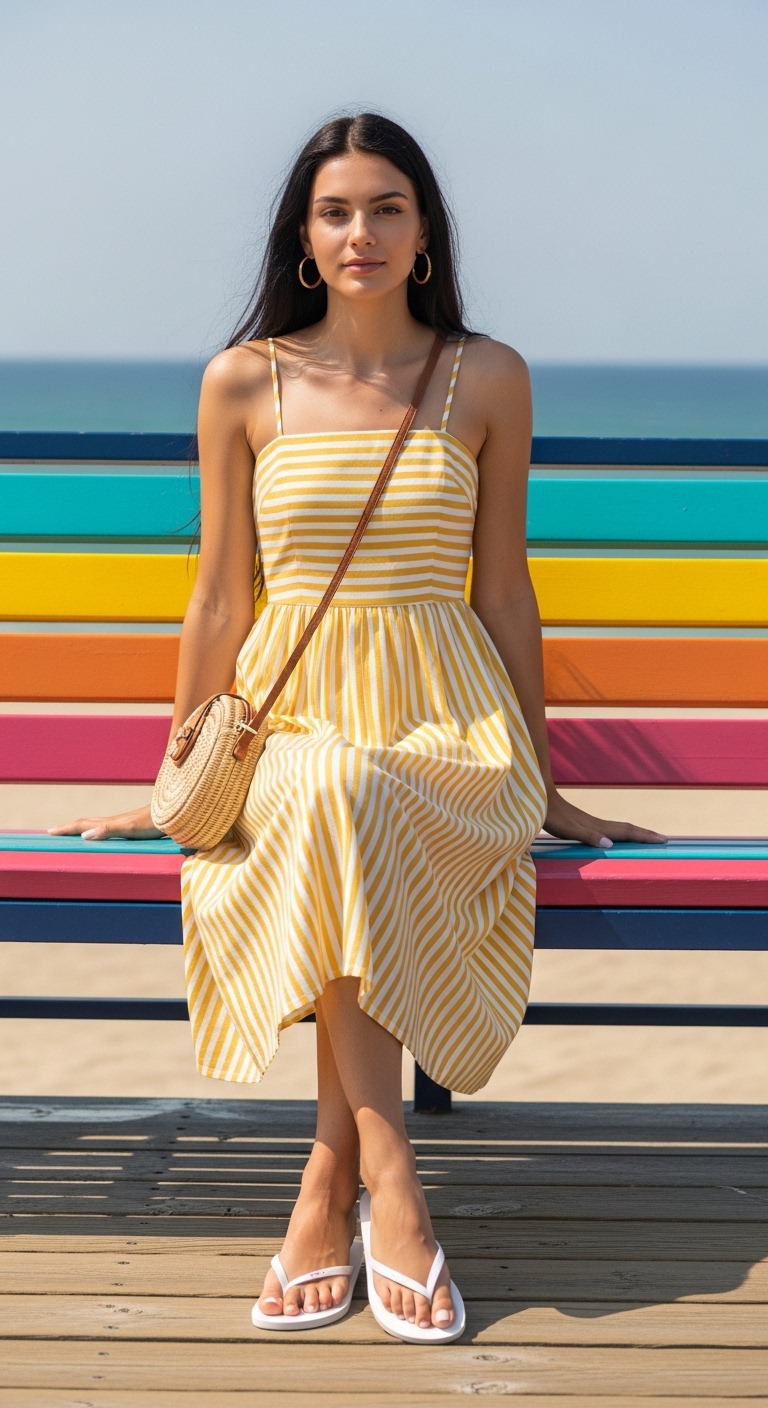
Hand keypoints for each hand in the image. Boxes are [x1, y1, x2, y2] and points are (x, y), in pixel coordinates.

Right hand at [48, 805, 162, 841]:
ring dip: (81, 828)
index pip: (82, 825)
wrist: (171, 816)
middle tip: (55, 831)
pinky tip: (102, 834)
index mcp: (109, 823)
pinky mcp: (130, 826)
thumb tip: (84, 835)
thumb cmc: (151, 823)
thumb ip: (108, 830)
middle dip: (69, 827)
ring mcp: (121, 823)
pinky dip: (97, 831)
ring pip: (96, 824)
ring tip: (73, 832)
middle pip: (86, 822)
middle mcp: (113, 822)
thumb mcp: (129, 828)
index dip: (66, 829)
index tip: (50, 832)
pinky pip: (106, 828)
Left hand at [543, 789, 666, 848]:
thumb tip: (609, 843)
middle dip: (646, 834)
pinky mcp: (583, 824)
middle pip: (627, 829)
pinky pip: (609, 830)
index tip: (663, 839)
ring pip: (619, 828)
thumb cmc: (551, 816)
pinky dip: (620, 834)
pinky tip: (616, 838)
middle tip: (664, 839)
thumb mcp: (568, 829)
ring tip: (647, 838)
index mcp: (597, 827)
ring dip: (635, 834)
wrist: (539, 798)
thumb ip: (587, 835)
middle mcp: (597, 824)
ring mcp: (591, 823)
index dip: (644, 836)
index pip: (626, 832)